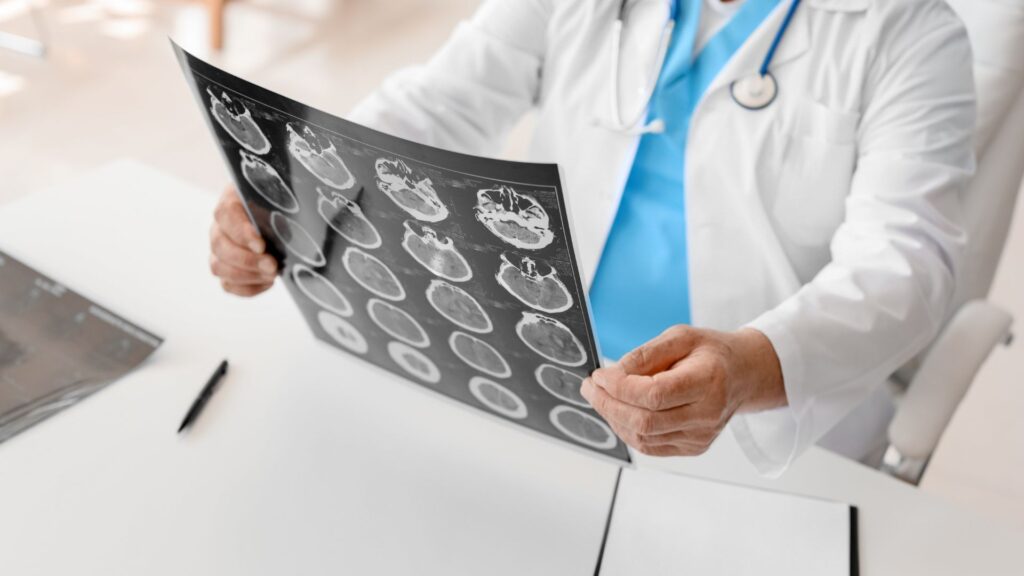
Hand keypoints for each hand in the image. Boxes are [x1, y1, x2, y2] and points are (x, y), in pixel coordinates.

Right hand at [209, 186, 277, 295]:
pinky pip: (227, 284)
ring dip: (246, 276)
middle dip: (247, 260)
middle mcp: (220, 226)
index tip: (261, 245)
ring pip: (219, 267)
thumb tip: (289, 226)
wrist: (280, 218)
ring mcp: (219, 250)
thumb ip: (281, 208)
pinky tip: (268, 282)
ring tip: (272, 275)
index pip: (226, 214)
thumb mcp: (284, 200)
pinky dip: (248, 288)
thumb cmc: (282, 206)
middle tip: (272, 265)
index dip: (241, 232)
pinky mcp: (226, 269)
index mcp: (231, 200)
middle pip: (219, 245)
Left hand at [581, 326, 785, 456]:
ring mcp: (701, 436)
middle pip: (645, 421)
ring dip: (613, 418)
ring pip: (643, 437)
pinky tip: (618, 411)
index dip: (619, 388)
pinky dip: (627, 429)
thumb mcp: (680, 337)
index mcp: (708, 382)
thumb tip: (612, 374)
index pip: (654, 395)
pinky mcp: (693, 447)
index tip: (599, 375)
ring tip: (600, 396)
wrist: (742, 375)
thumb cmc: (710, 353)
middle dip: (608, 404)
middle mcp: (707, 415)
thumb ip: (646, 354)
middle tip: (590, 386)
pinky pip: (650, 446)